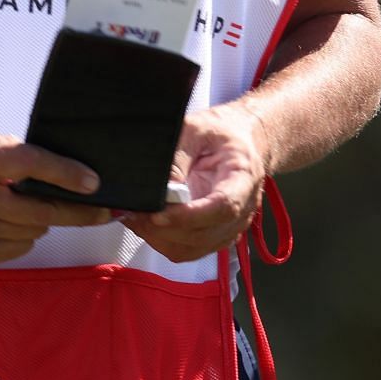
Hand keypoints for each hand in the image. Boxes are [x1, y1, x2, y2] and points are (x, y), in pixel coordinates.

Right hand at [0, 125, 111, 263]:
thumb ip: (19, 152)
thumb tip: (66, 170)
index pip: (30, 165)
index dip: (65, 174)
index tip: (94, 183)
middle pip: (38, 210)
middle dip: (77, 212)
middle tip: (105, 212)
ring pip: (31, 231)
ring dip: (47, 221)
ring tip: (45, 208)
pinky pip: (15, 248)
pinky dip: (26, 236)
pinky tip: (18, 222)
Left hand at [122, 102, 268, 262]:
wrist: (243, 139)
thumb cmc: (223, 132)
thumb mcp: (197, 129)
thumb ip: (177, 157)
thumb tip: (160, 189)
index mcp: (243, 176)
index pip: (224, 207)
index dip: (190, 216)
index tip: (159, 214)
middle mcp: (243, 207)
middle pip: (205, 234)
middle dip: (166, 229)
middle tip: (136, 212)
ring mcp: (231, 225)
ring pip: (194, 248)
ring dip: (161, 239)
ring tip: (138, 218)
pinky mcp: (217, 234)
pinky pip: (190, 250)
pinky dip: (165, 242)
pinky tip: (149, 225)